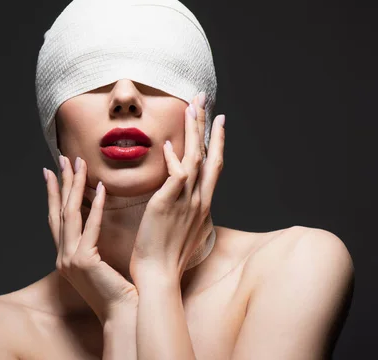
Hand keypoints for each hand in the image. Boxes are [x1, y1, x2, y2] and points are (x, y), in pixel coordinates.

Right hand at [43, 156, 138, 324]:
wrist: (123, 314)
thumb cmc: (117, 290)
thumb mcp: (99, 264)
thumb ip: (92, 244)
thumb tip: (94, 222)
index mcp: (65, 257)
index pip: (56, 218)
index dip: (52, 194)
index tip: (51, 172)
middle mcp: (62, 257)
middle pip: (58, 211)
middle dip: (60, 183)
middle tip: (62, 159)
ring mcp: (70, 259)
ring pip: (70, 215)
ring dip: (74, 187)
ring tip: (79, 165)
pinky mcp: (84, 261)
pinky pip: (90, 228)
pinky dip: (94, 207)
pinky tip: (100, 188)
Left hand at [129, 93, 225, 285]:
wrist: (158, 277)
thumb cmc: (166, 256)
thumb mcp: (182, 229)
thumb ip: (183, 208)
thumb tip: (181, 191)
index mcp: (202, 206)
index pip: (214, 167)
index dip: (217, 142)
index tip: (219, 122)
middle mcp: (199, 201)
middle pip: (209, 155)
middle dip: (207, 125)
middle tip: (205, 100)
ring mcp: (186, 203)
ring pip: (194, 159)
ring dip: (193, 131)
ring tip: (191, 107)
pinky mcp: (168, 205)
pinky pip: (175, 175)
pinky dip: (173, 158)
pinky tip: (166, 143)